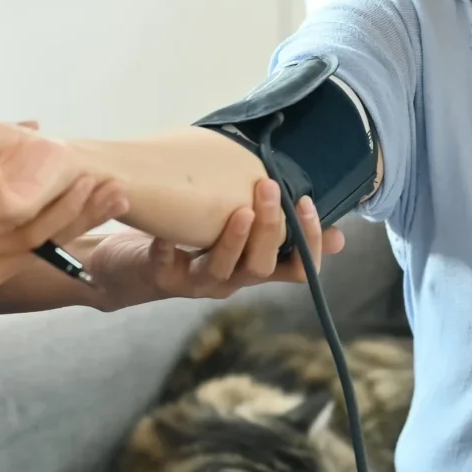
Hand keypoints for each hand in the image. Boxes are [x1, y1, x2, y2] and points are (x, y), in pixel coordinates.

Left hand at [77, 181, 344, 311]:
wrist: (130, 267)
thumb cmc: (189, 242)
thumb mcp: (239, 235)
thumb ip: (276, 229)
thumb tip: (341, 235)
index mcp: (253, 267)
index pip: (298, 269)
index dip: (310, 243)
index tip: (307, 203)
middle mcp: (230, 280)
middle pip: (262, 267)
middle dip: (271, 229)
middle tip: (270, 189)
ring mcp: (196, 283)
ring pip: (224, 271)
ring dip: (234, 240)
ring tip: (241, 211)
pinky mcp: (162, 278)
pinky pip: (168, 265)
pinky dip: (169, 247)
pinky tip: (168, 230)